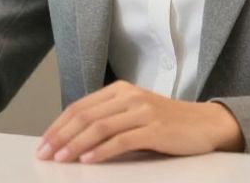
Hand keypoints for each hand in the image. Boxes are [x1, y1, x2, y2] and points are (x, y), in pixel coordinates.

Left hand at [35, 80, 243, 163]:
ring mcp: (143, 111)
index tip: (43, 143)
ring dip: (76, 144)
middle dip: (61, 136)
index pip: (80, 107)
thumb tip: (71, 141)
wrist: (207, 124)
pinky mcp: (155, 128)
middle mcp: (129, 96)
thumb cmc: (167, 124)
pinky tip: (88, 160)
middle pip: (86, 116)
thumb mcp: (134, 116)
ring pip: (100, 127)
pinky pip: (122, 140)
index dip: (58, 125)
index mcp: (120, 90)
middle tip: (45, 154)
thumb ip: (108, 122)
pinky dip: (102, 151)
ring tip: (61, 159)